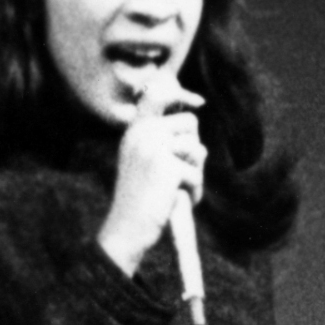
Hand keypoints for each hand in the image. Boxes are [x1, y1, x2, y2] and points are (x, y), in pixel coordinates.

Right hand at [98, 87, 204, 273]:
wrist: (126, 230)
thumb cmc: (139, 200)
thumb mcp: (145, 164)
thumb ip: (163, 142)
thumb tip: (196, 128)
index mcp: (134, 130)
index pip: (158, 95)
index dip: (180, 94)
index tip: (198, 101)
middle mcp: (142, 133)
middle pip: (190, 123)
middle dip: (193, 150)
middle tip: (183, 174)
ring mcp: (154, 148)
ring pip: (197, 149)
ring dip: (195, 173)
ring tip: (179, 190)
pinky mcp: (167, 166)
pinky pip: (196, 174)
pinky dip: (194, 191)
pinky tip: (179, 201)